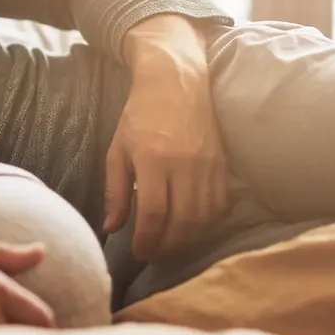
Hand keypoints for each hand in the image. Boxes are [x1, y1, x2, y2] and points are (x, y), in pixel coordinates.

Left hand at [105, 15, 228, 261]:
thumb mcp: (117, 150)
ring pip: (204, 218)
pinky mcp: (223, 164)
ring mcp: (208, 165)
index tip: (138, 253)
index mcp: (154, 159)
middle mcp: (185, 164)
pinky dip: (206, 223)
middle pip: (183, 222)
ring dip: (187, 239)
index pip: (155, 213)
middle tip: (152, 253)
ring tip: (169, 244)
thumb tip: (112, 228)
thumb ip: (115, 191)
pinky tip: (190, 227)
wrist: (177, 81)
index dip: (147, 240)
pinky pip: (219, 205)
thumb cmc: (140, 115)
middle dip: (167, 246)